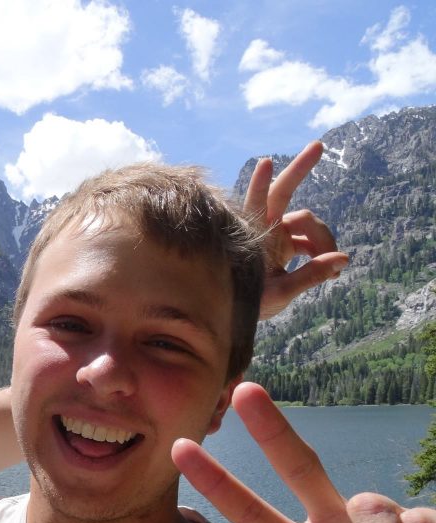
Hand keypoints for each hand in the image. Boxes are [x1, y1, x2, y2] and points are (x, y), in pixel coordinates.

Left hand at [244, 140, 349, 319]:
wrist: (243, 313)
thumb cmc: (250, 304)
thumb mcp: (279, 294)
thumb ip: (309, 276)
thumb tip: (343, 258)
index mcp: (255, 238)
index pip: (256, 206)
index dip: (261, 185)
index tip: (266, 162)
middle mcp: (265, 229)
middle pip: (283, 192)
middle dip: (300, 169)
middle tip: (318, 145)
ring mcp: (276, 234)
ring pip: (309, 224)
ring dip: (324, 241)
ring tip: (334, 271)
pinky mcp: (286, 244)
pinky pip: (311, 240)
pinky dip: (324, 252)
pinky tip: (333, 272)